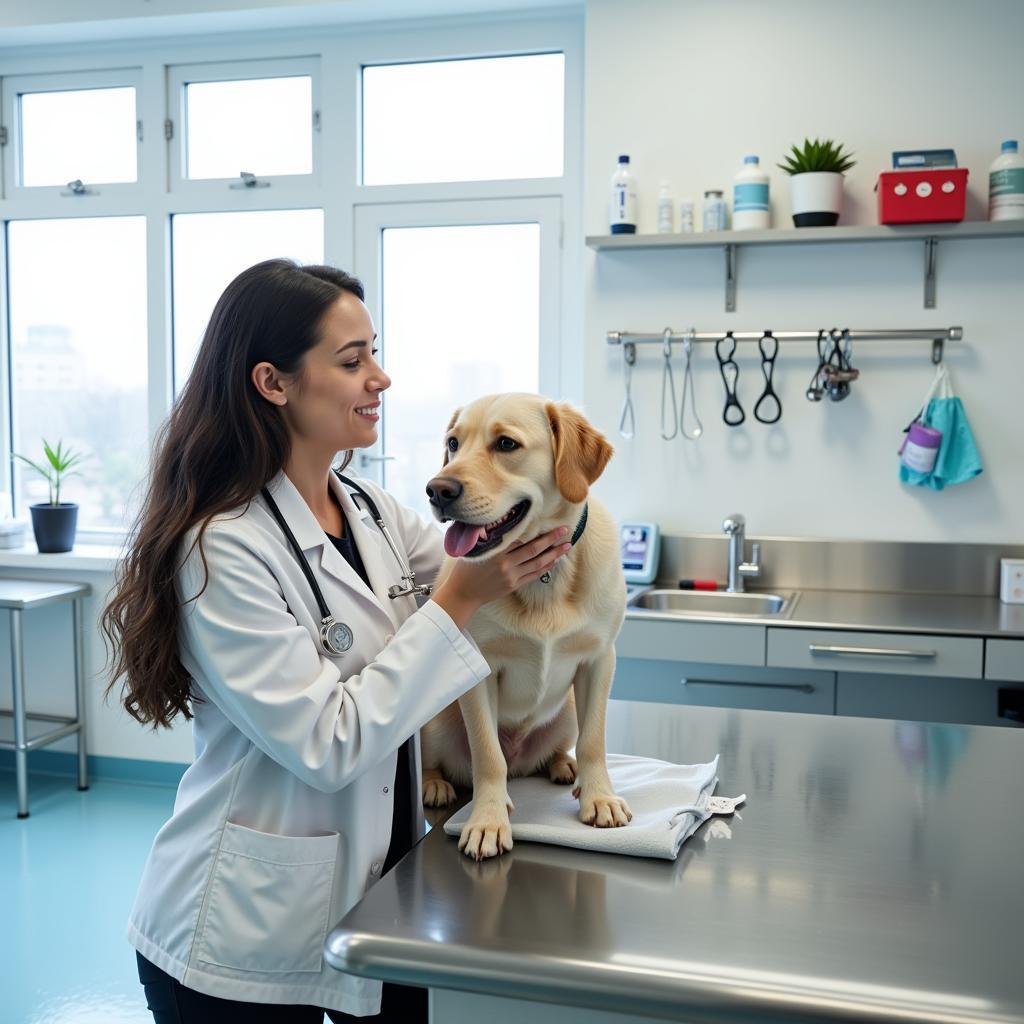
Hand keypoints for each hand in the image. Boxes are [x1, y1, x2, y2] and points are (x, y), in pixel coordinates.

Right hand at [432, 526, 569, 627]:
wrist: (463, 593)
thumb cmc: (466, 568)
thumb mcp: (474, 549)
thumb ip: (489, 537)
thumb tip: (502, 522)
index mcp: (495, 552)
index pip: (520, 538)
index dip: (535, 530)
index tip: (547, 521)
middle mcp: (506, 564)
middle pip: (534, 549)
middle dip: (551, 539)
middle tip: (566, 529)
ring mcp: (511, 576)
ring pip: (538, 563)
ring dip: (554, 553)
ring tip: (567, 545)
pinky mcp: (514, 585)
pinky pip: (535, 574)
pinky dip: (546, 566)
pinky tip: (555, 559)